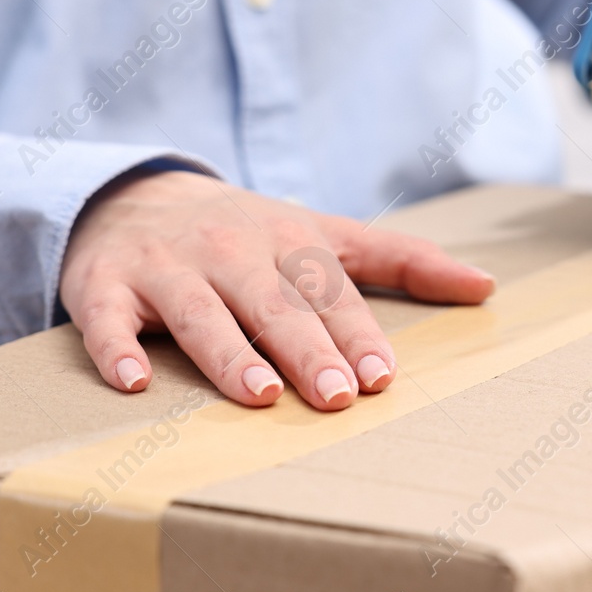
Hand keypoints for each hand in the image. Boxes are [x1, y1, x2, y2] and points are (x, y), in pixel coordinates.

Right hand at [59, 170, 495, 409]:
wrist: (136, 193)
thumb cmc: (247, 232)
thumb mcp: (325, 235)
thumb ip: (404, 262)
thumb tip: (487, 286)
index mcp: (287, 239)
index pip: (328, 290)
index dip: (355, 332)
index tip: (381, 375)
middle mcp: (230, 251)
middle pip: (272, 304)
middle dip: (305, 349)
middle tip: (335, 397)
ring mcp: (166, 266)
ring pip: (199, 312)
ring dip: (227, 353)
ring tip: (257, 395)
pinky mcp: (104, 283)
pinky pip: (108, 319)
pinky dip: (117, 347)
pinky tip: (133, 383)